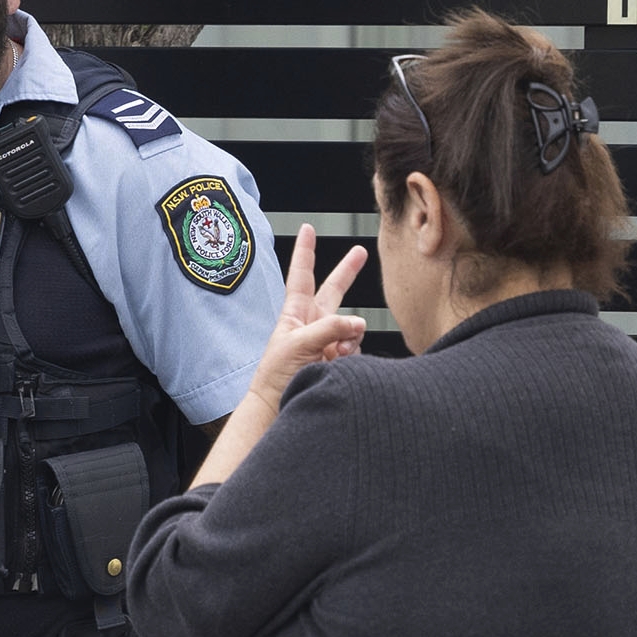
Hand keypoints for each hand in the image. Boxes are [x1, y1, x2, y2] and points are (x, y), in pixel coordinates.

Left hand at [254, 228, 368, 396]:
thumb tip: (358, 323)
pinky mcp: (338, 360)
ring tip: (333, 353)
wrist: (276, 407)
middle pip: (334, 291)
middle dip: (347, 271)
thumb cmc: (275, 375)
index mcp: (295, 313)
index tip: (308, 229)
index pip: (302, 276)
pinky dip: (350, 355)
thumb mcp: (297, 343)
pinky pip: (355, 349)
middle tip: (360, 251)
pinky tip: (337, 363)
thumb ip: (329, 328)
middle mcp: (313, 324)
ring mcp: (327, 341)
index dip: (305, 251)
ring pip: (351, 328)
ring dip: (348, 337)